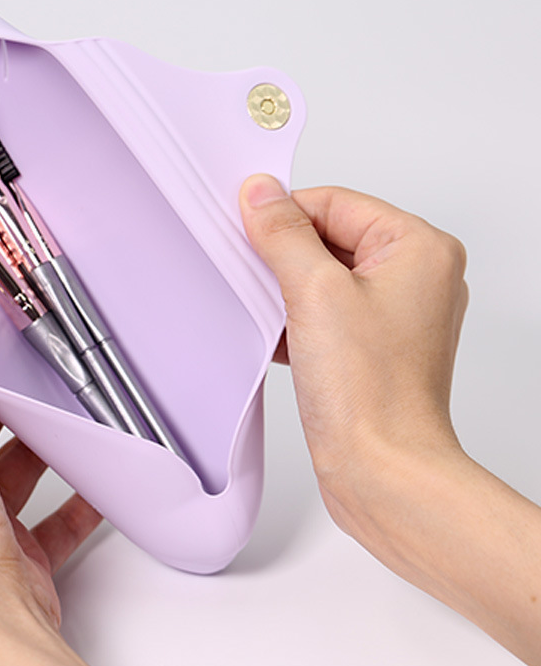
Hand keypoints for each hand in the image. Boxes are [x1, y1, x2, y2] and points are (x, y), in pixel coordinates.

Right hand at [239, 176, 540, 665]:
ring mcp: (392, 314)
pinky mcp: (370, 346)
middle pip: (328, 237)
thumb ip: (284, 234)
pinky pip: (323, 311)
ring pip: (321, 276)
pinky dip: (293, 319)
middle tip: (252, 271)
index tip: (245, 224)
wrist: (381, 472)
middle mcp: (414, 278)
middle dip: (283, 256)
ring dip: (285, 290)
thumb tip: (262, 193)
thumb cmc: (371, 395)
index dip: (285, 212)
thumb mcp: (315, 292)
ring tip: (271, 314)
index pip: (335, 202)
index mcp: (419, 249)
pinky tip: (276, 337)